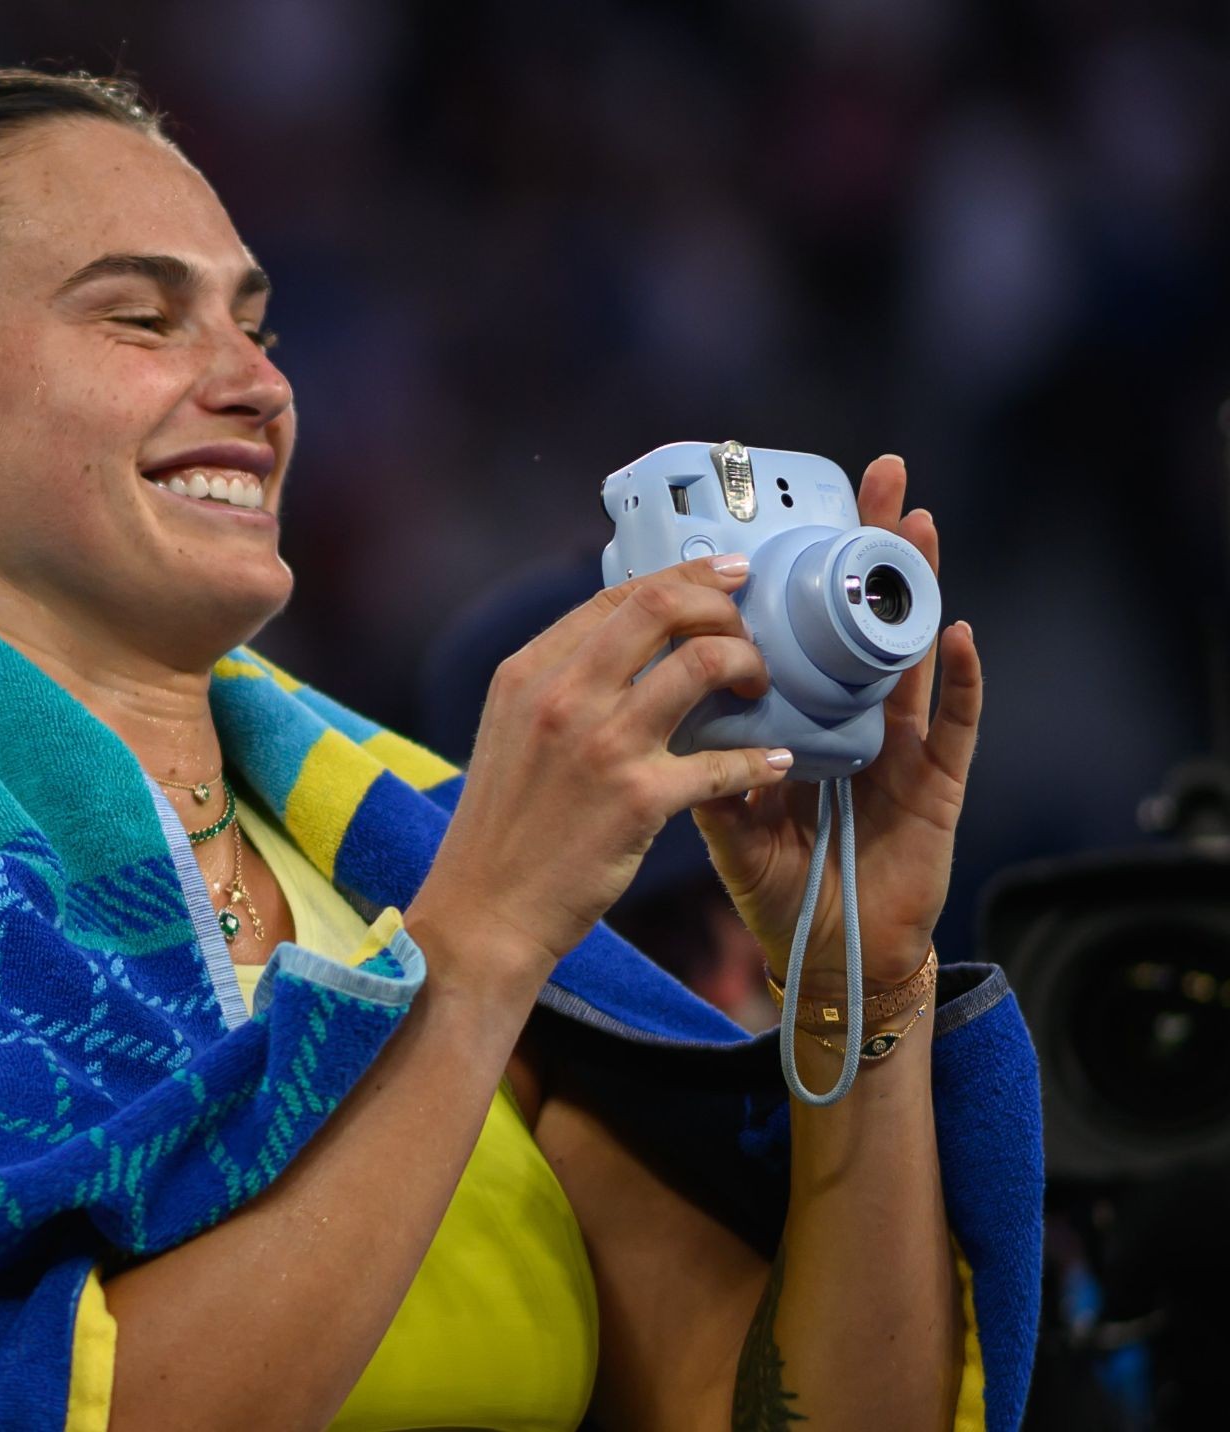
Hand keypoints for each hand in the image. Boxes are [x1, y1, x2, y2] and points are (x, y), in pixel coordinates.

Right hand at [409, 555, 794, 1007]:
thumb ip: (558, 684)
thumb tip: (624, 644)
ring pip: (702, 665)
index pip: (618, 594)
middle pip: (662, 608)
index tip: (729, 576)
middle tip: (750, 632)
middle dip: (723, 607)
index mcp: (528, 672)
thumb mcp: (511, 732)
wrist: (485, 910)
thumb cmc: (504, 827)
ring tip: (758, 691)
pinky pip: (723, 760)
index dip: (686, 576)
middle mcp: (562, 696)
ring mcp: (601, 745)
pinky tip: (775, 762)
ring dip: (748, 668)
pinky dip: (760, 758)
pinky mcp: (638, 799)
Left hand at [690, 455, 982, 987]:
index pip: (802, 630)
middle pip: (862, 619)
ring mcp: (902, 749)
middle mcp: (855, 719)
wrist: (828, 960)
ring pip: (910, 653)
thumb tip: (653, 713)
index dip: (799, 574)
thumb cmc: (780, 887)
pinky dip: (960, 683)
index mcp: (802, 719)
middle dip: (869, 549)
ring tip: (916, 526)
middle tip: (877, 477)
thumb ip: (702, 769)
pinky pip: (954, 729)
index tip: (785, 512)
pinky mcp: (937, 789)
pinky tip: (956, 634)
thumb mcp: (725, 824)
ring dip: (916, 589)